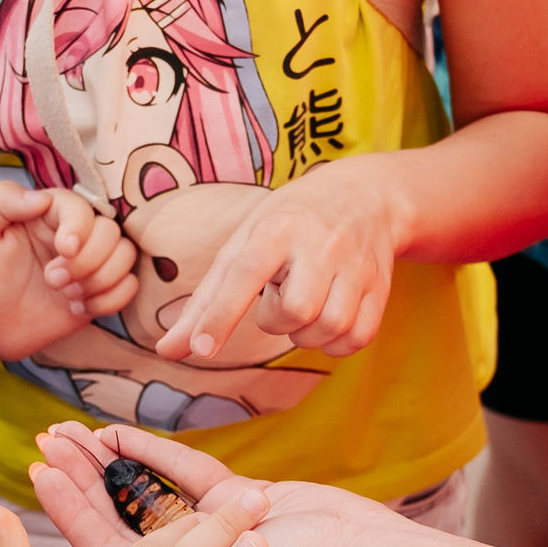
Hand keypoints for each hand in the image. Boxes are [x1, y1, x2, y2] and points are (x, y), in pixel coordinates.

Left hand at [0, 184, 137, 366]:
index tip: (63, 250)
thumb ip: (0, 202)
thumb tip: (42, 197)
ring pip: (126, 256)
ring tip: (67, 296)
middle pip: (111, 230)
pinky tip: (78, 308)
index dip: (80, 227)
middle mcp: (71, 234)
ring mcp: (87, 264)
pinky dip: (110, 299)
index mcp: (44, 212)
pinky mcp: (95, 292)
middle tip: (52, 281)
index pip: (81, 206)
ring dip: (102, 279)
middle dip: (88, 260)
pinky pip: (128, 287)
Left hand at [28, 422, 383, 546]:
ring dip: (109, 463)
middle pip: (120, 518)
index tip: (37, 478)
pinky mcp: (240, 502)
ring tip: (68, 433)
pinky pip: (187, 474)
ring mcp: (212, 533)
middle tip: (43, 445)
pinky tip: (116, 432)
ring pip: (147, 491)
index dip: (73, 513)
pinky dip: (154, 452)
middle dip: (80, 482)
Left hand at [153, 157, 401, 363]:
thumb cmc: (289, 223)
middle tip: (280, 294)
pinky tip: (327, 320)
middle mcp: (319, 244)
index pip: (244, 273)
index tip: (201, 349)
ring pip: (328, 327)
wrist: (367, 196)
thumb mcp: (244, 244)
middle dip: (276, 320)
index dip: (221, 315)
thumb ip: (205, 301)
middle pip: (294, 310)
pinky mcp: (380, 287)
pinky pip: (356, 338)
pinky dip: (336, 344)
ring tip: (304, 304)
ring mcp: (355, 266)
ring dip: (306, 334)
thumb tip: (167, 350)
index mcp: (276, 229)